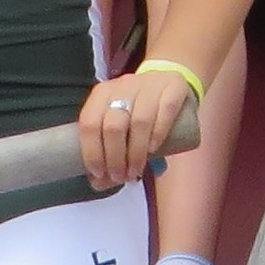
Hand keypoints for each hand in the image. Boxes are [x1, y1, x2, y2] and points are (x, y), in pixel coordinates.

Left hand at [79, 64, 193, 189]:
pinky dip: (158, 133)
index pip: (89, 123)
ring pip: (139, 121)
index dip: (92, 152)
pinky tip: (153, 149)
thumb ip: (106, 152)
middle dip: (115, 158)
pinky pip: (165, 110)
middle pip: (114, 126)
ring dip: (136, 153)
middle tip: (121, 176)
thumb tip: (98, 183)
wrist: (168, 81)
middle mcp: (124, 85)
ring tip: (136, 171)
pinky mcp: (174, 86)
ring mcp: (150, 83)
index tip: (99, 174)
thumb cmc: (136, 109)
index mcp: (102, 93)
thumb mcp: (117, 125)